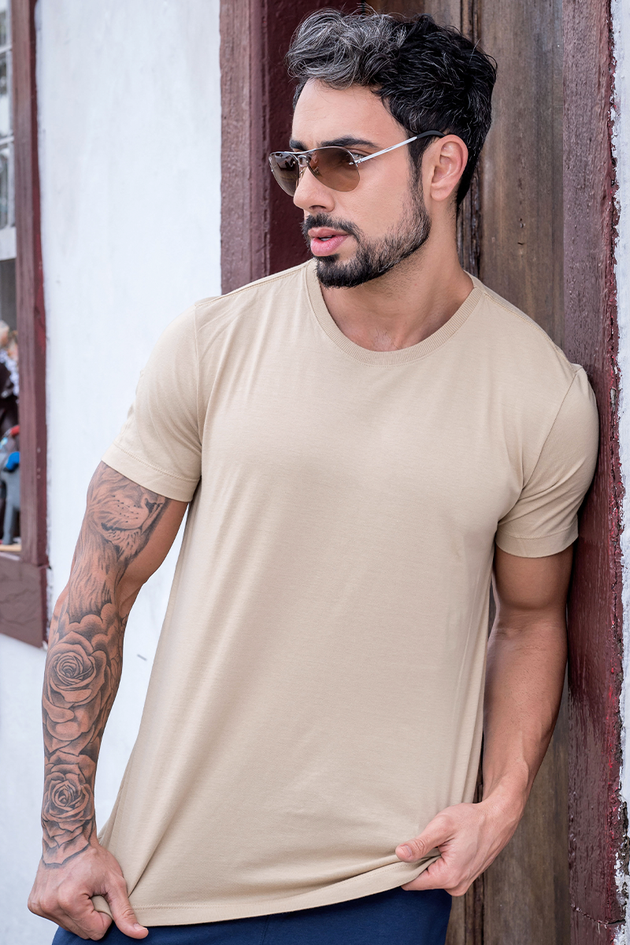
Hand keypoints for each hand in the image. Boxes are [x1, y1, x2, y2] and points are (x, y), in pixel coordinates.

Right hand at [28, 841, 147, 940]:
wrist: (68, 837)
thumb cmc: (93, 856)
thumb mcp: (114, 882)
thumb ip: (125, 911)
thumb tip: (140, 934)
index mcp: (69, 902)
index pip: (96, 932)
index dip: (105, 916)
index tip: (103, 896)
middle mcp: (50, 906)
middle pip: (82, 932)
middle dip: (92, 916)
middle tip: (93, 892)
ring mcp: (40, 906)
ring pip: (69, 927)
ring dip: (79, 914)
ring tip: (80, 890)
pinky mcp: (34, 905)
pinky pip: (57, 920)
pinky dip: (66, 910)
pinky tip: (68, 891)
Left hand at [395, 799, 518, 895]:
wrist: (497, 820)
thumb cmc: (471, 820)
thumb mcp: (442, 826)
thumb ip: (420, 843)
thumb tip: (399, 854)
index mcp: (448, 877)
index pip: (412, 882)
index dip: (402, 867)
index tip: (399, 850)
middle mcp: (455, 886)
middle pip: (421, 880)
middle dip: (417, 862)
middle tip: (421, 840)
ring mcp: (461, 883)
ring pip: (432, 876)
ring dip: (429, 860)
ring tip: (436, 842)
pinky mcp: (464, 878)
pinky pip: (442, 873)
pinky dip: (439, 860)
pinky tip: (444, 846)